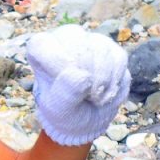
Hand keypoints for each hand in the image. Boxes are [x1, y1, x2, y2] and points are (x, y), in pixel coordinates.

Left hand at [26, 25, 129, 146]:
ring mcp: (89, 42)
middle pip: (75, 41)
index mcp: (40, 53)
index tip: (67, 81)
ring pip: (100, 49)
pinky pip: (119, 57)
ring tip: (95, 97)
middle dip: (85, 71)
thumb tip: (82, 76)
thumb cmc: (65, 112)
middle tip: (86, 95)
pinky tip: (107, 92)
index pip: (40, 43)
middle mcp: (63, 41)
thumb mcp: (60, 109)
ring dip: (102, 80)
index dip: (55, 61)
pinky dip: (116, 80)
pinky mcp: (111, 49)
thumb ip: (65, 92)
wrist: (88, 119)